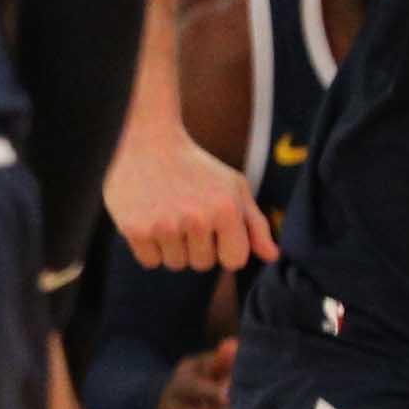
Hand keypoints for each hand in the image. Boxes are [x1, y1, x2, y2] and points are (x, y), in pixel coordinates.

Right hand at [107, 127, 275, 272]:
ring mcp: (164, 226)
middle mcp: (197, 219)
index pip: (233, 261)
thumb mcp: (233, 187)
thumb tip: (272, 256)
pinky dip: (150, 248)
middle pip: (202, 264)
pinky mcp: (135, 230)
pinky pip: (151, 261)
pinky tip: (150, 221)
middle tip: (185, 216)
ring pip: (175, 263)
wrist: (146, 144)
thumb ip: (256, 224)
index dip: (224, 249)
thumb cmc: (195, 167)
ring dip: (173, 247)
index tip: (214, 231)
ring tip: (167, 216)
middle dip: (196, 247)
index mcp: (226, 209)